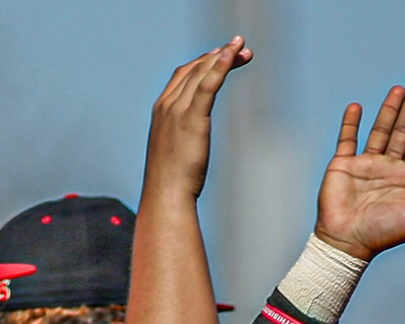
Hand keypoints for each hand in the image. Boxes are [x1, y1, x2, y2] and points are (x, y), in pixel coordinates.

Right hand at [145, 37, 251, 201]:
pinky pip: (208, 85)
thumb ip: (182, 139)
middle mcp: (167, 105)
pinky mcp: (191, 118)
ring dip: (224, 57)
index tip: (220, 55)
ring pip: (202, 73)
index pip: (183, 75)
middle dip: (218, 56)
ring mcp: (177, 110)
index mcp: (161, 110)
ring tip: (243, 49)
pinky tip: (232, 55)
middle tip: (241, 48)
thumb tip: (191, 145)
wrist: (166, 195)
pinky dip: (220, 66)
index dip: (203, 62)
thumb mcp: (175, 153)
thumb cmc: (171, 182)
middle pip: (194, 69)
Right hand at [315, 82, 404, 260]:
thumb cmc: (381, 236)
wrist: (346, 243)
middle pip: (404, 131)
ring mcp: (366, 164)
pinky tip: (357, 107)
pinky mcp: (344, 165)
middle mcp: (389, 168)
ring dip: (390, 109)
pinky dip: (351, 123)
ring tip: (398, 89)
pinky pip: (348, 139)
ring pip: (380, 130)